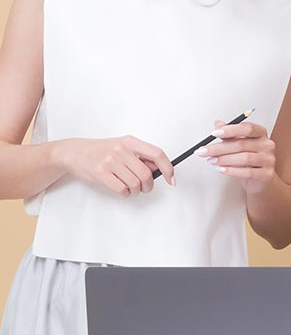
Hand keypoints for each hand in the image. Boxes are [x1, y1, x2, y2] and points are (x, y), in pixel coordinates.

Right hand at [55, 136, 173, 194]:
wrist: (74, 152)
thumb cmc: (102, 151)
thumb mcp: (123, 147)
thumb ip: (141, 157)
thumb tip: (160, 169)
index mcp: (131, 141)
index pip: (157, 154)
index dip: (168, 168)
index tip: (172, 179)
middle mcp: (121, 150)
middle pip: (147, 174)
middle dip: (148, 186)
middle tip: (144, 187)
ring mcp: (110, 161)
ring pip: (135, 184)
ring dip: (136, 190)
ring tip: (130, 187)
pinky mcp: (101, 173)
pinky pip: (122, 189)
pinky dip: (125, 193)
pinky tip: (121, 189)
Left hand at [197, 119, 275, 194]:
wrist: (259, 179)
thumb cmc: (249, 160)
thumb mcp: (239, 144)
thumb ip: (229, 134)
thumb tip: (217, 124)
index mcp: (261, 134)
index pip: (247, 128)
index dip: (230, 130)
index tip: (214, 133)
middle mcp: (267, 145)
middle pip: (242, 144)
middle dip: (219, 148)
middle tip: (204, 151)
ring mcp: (269, 160)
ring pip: (244, 158)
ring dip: (224, 159)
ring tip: (212, 160)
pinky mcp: (267, 174)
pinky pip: (247, 172)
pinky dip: (232, 171)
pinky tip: (221, 169)